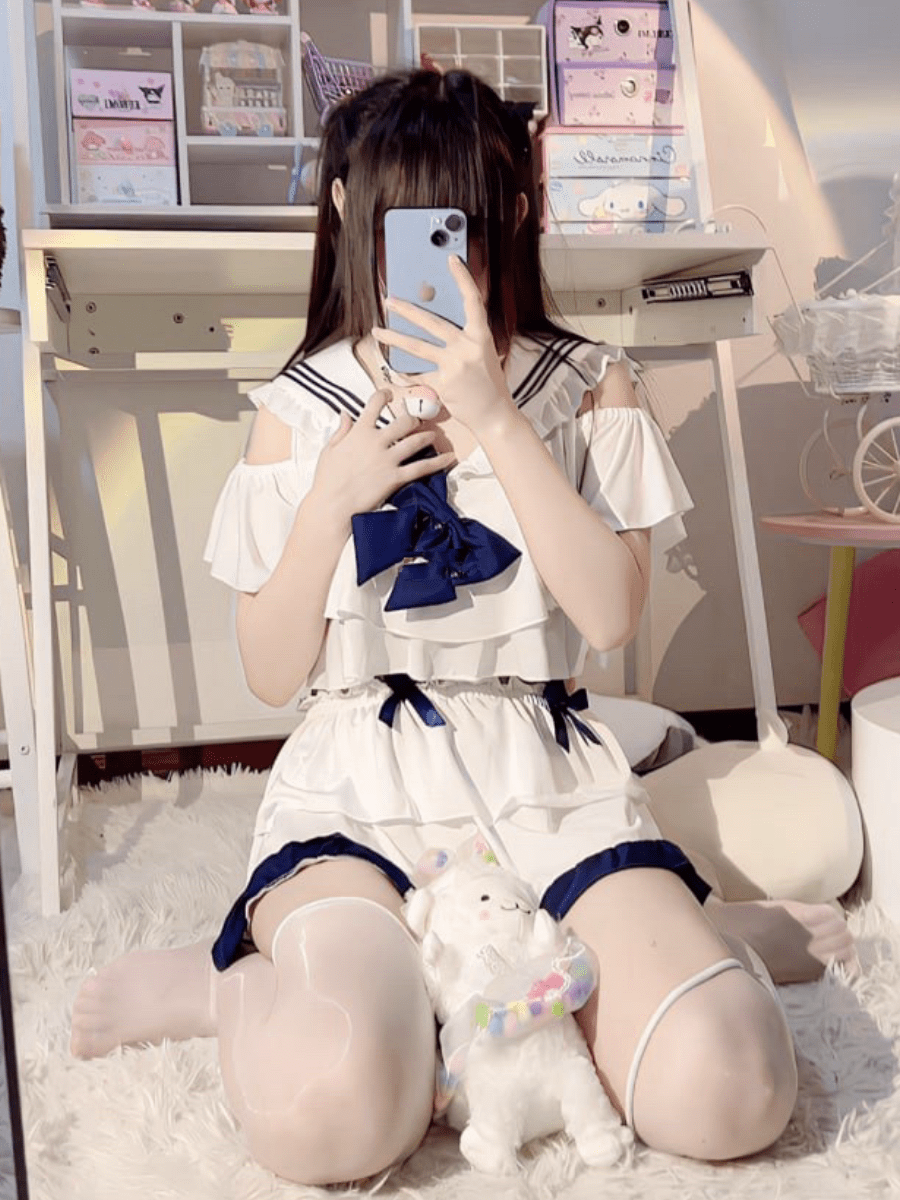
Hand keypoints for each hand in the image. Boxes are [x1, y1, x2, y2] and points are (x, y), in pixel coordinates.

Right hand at [312, 387, 455, 523]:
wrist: (332, 504)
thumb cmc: (327, 480)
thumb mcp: (330, 450)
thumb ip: (341, 430)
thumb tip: (346, 414)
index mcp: (359, 432)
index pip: (374, 404)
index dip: (384, 396)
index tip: (389, 395)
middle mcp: (376, 442)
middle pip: (403, 421)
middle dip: (412, 419)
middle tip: (416, 421)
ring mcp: (388, 459)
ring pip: (415, 441)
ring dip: (427, 436)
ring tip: (433, 435)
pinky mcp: (395, 477)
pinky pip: (421, 467)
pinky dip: (437, 462)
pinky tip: (448, 458)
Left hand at [372, 255, 517, 435]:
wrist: (494, 415)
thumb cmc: (488, 384)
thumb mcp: (483, 355)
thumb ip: (464, 339)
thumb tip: (437, 324)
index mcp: (481, 336)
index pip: (473, 300)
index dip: (462, 278)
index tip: (451, 260)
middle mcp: (468, 347)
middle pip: (432, 322)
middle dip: (407, 310)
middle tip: (389, 300)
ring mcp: (455, 366)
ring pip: (418, 347)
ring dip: (394, 338)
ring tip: (377, 331)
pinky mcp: (444, 384)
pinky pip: (418, 374)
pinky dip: (404, 372)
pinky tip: (392, 368)